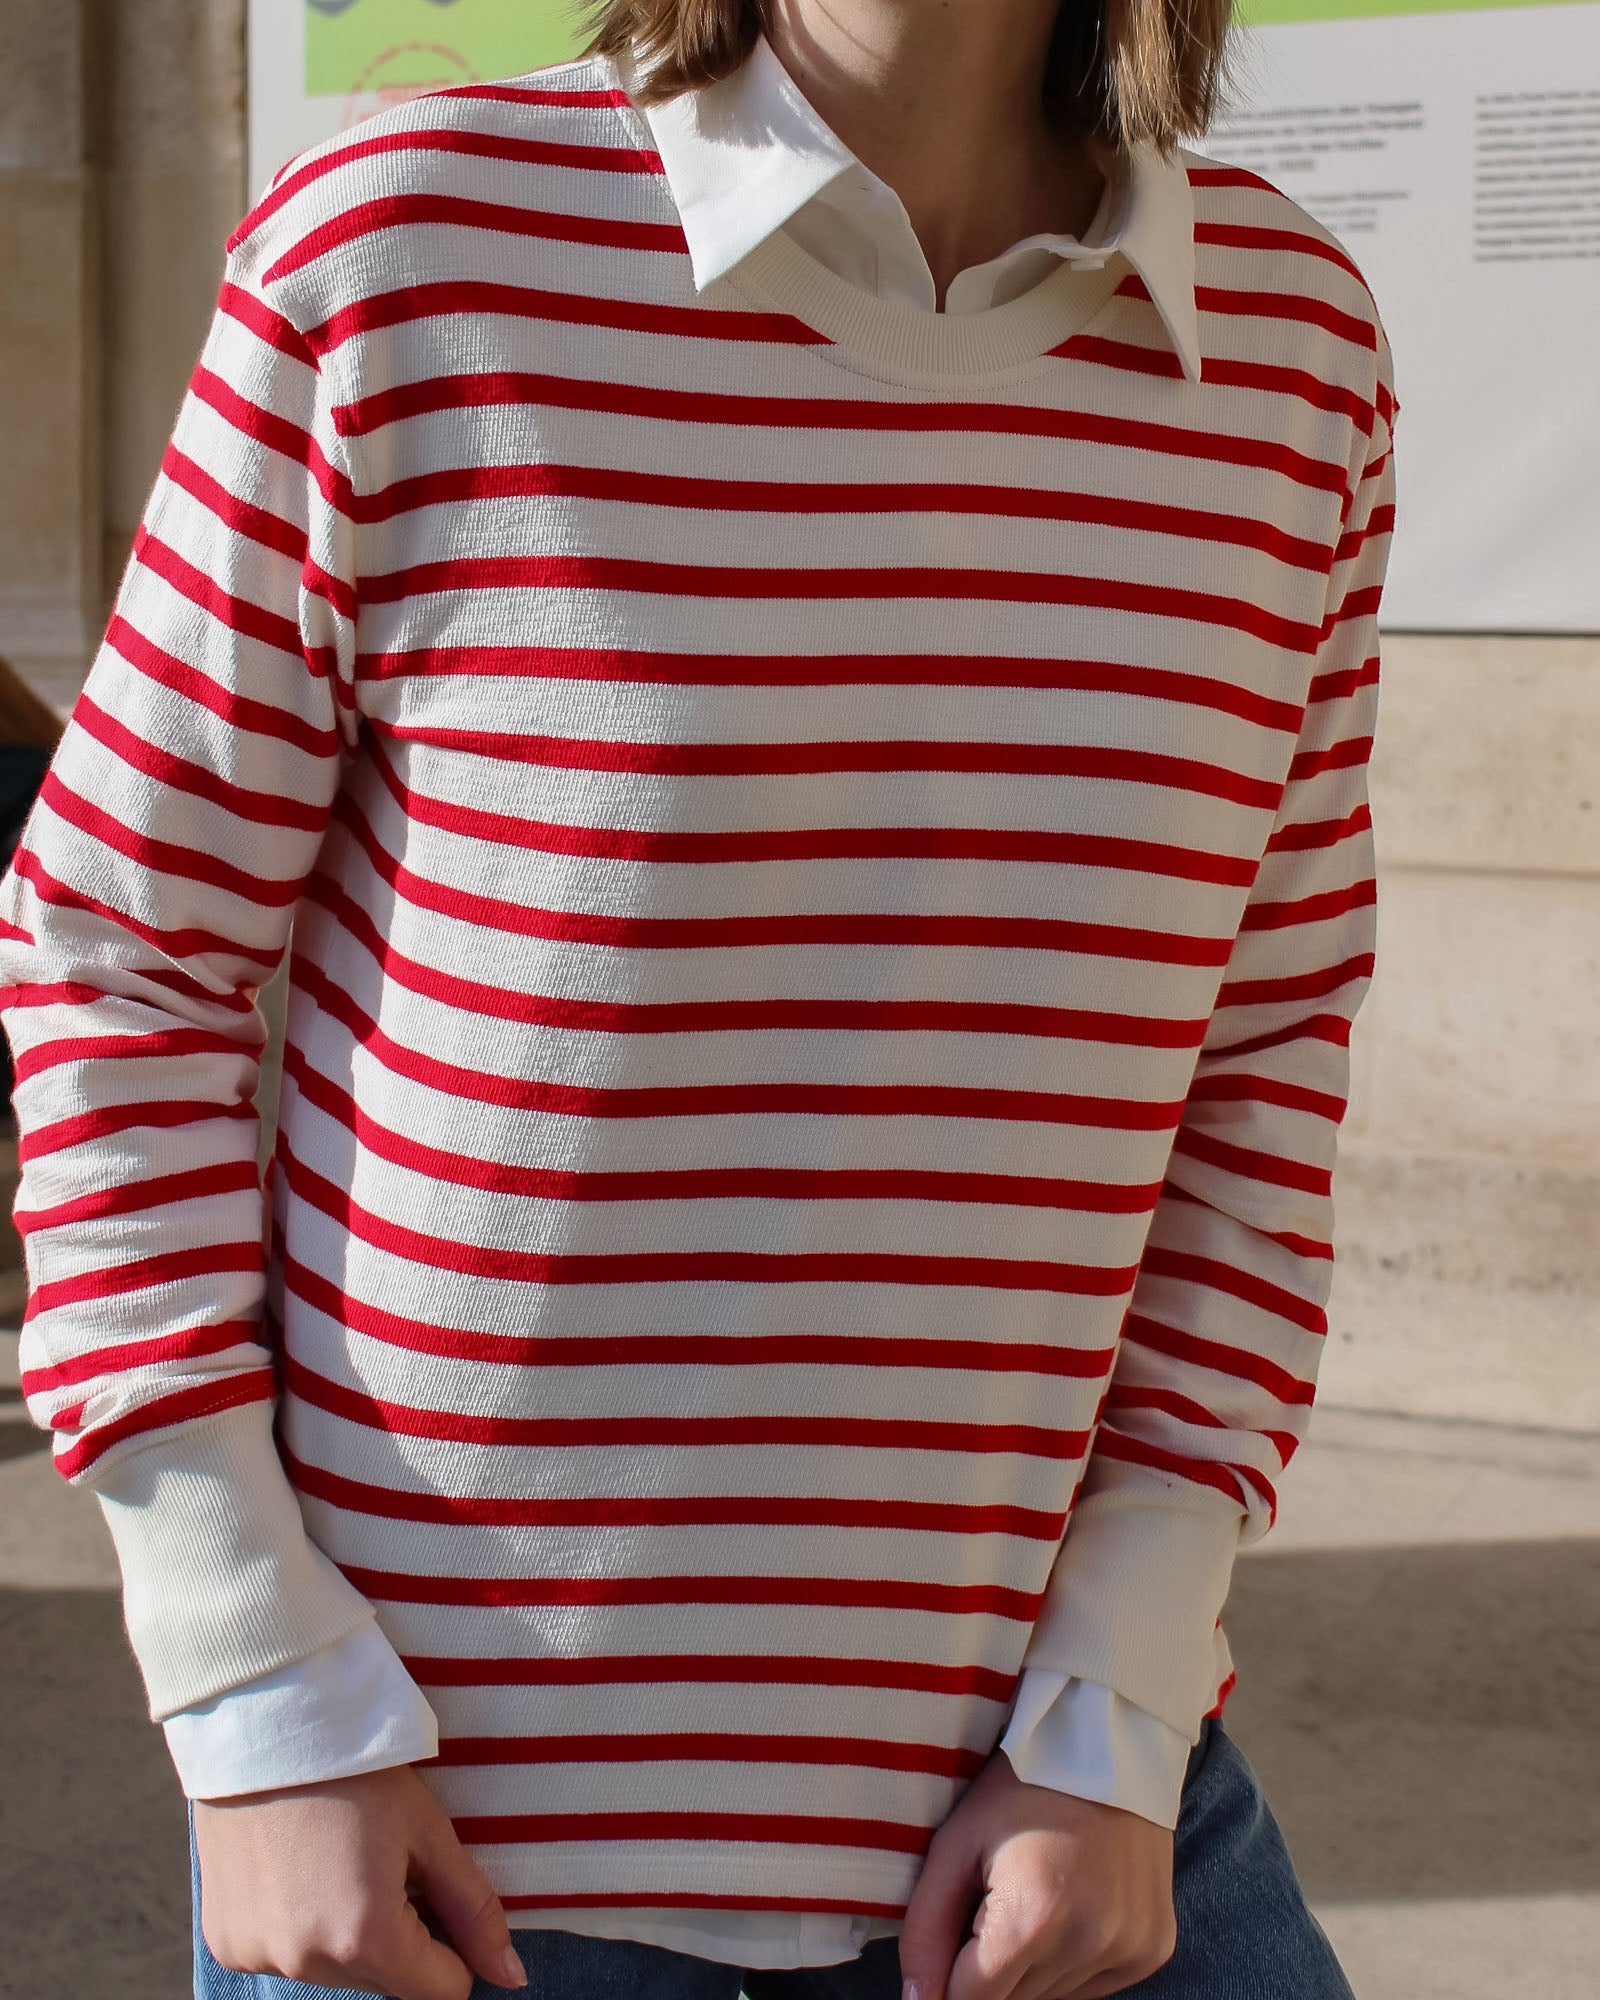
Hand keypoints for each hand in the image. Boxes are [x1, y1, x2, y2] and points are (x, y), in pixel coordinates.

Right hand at [193, 1763, 527, 1998]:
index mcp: (365, 1938)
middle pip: (384, 1983)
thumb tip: (512, 1977)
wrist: (267, 1726)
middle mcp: (306, 1963)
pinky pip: (285, 1958)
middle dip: (399, 1938)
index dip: (452, 1947)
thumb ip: (473, 1909)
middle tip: (382, 1863)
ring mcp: (259, 1957)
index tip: (436, 1894)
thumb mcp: (428, 1832)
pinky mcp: (227, 1944)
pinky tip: (299, 1870)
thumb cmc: (356, 1772)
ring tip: (338, 1861)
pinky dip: (301, 1929)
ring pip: (334, 1974)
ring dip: (348, 1938)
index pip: (439, 1991)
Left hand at [897, 1749, 1177, 1999]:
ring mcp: (1128, 1950)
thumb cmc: (1023, 1785)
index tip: (957, 1929)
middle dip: (989, 1967)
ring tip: (1034, 1894)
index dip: (950, 1974)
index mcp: (1033, 1920)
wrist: (1110, 1744)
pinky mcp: (1153, 1949)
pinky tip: (1069, 1905)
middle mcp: (1088, 1946)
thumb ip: (926, 1929)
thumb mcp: (957, 1841)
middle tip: (995, 1899)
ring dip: (1030, 1966)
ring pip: (1051, 1998)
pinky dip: (1071, 1961)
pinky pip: (1092, 1985)